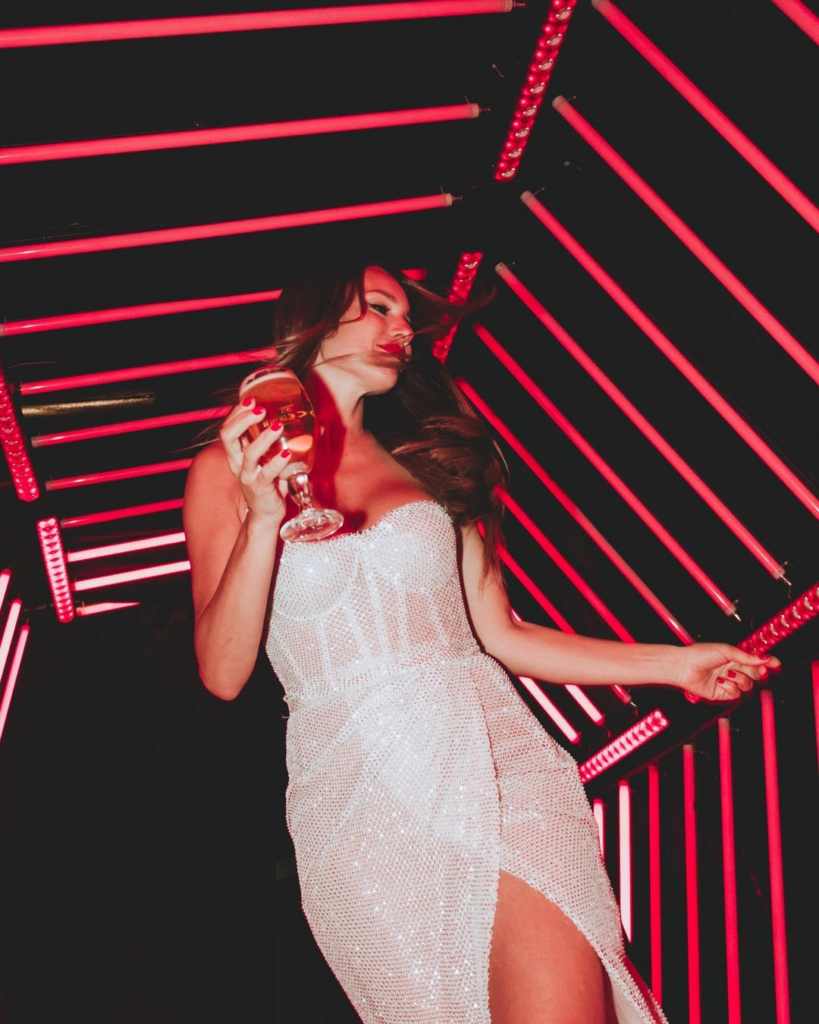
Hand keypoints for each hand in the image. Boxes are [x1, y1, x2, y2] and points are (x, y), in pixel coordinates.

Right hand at [219, 399, 291, 521]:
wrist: (265, 516)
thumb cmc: (270, 485)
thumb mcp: (273, 462)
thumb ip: (287, 444)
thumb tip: (316, 427)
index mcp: (237, 455)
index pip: (228, 429)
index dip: (236, 413)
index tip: (250, 399)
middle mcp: (238, 464)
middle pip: (229, 436)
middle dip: (243, 419)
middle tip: (260, 409)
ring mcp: (248, 476)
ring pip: (249, 453)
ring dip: (264, 437)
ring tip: (278, 426)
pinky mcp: (260, 488)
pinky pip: (267, 473)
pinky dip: (277, 461)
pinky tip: (288, 453)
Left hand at [673, 642, 780, 701]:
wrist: (683, 666)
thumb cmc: (699, 654)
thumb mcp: (725, 650)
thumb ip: (746, 656)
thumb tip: (764, 658)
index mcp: (734, 657)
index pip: (756, 661)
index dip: (767, 663)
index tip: (776, 664)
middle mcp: (733, 670)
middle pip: (755, 675)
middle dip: (759, 673)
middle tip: (760, 671)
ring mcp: (728, 682)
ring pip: (747, 686)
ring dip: (740, 679)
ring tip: (728, 673)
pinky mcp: (722, 693)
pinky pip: (736, 694)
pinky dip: (730, 687)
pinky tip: (720, 681)